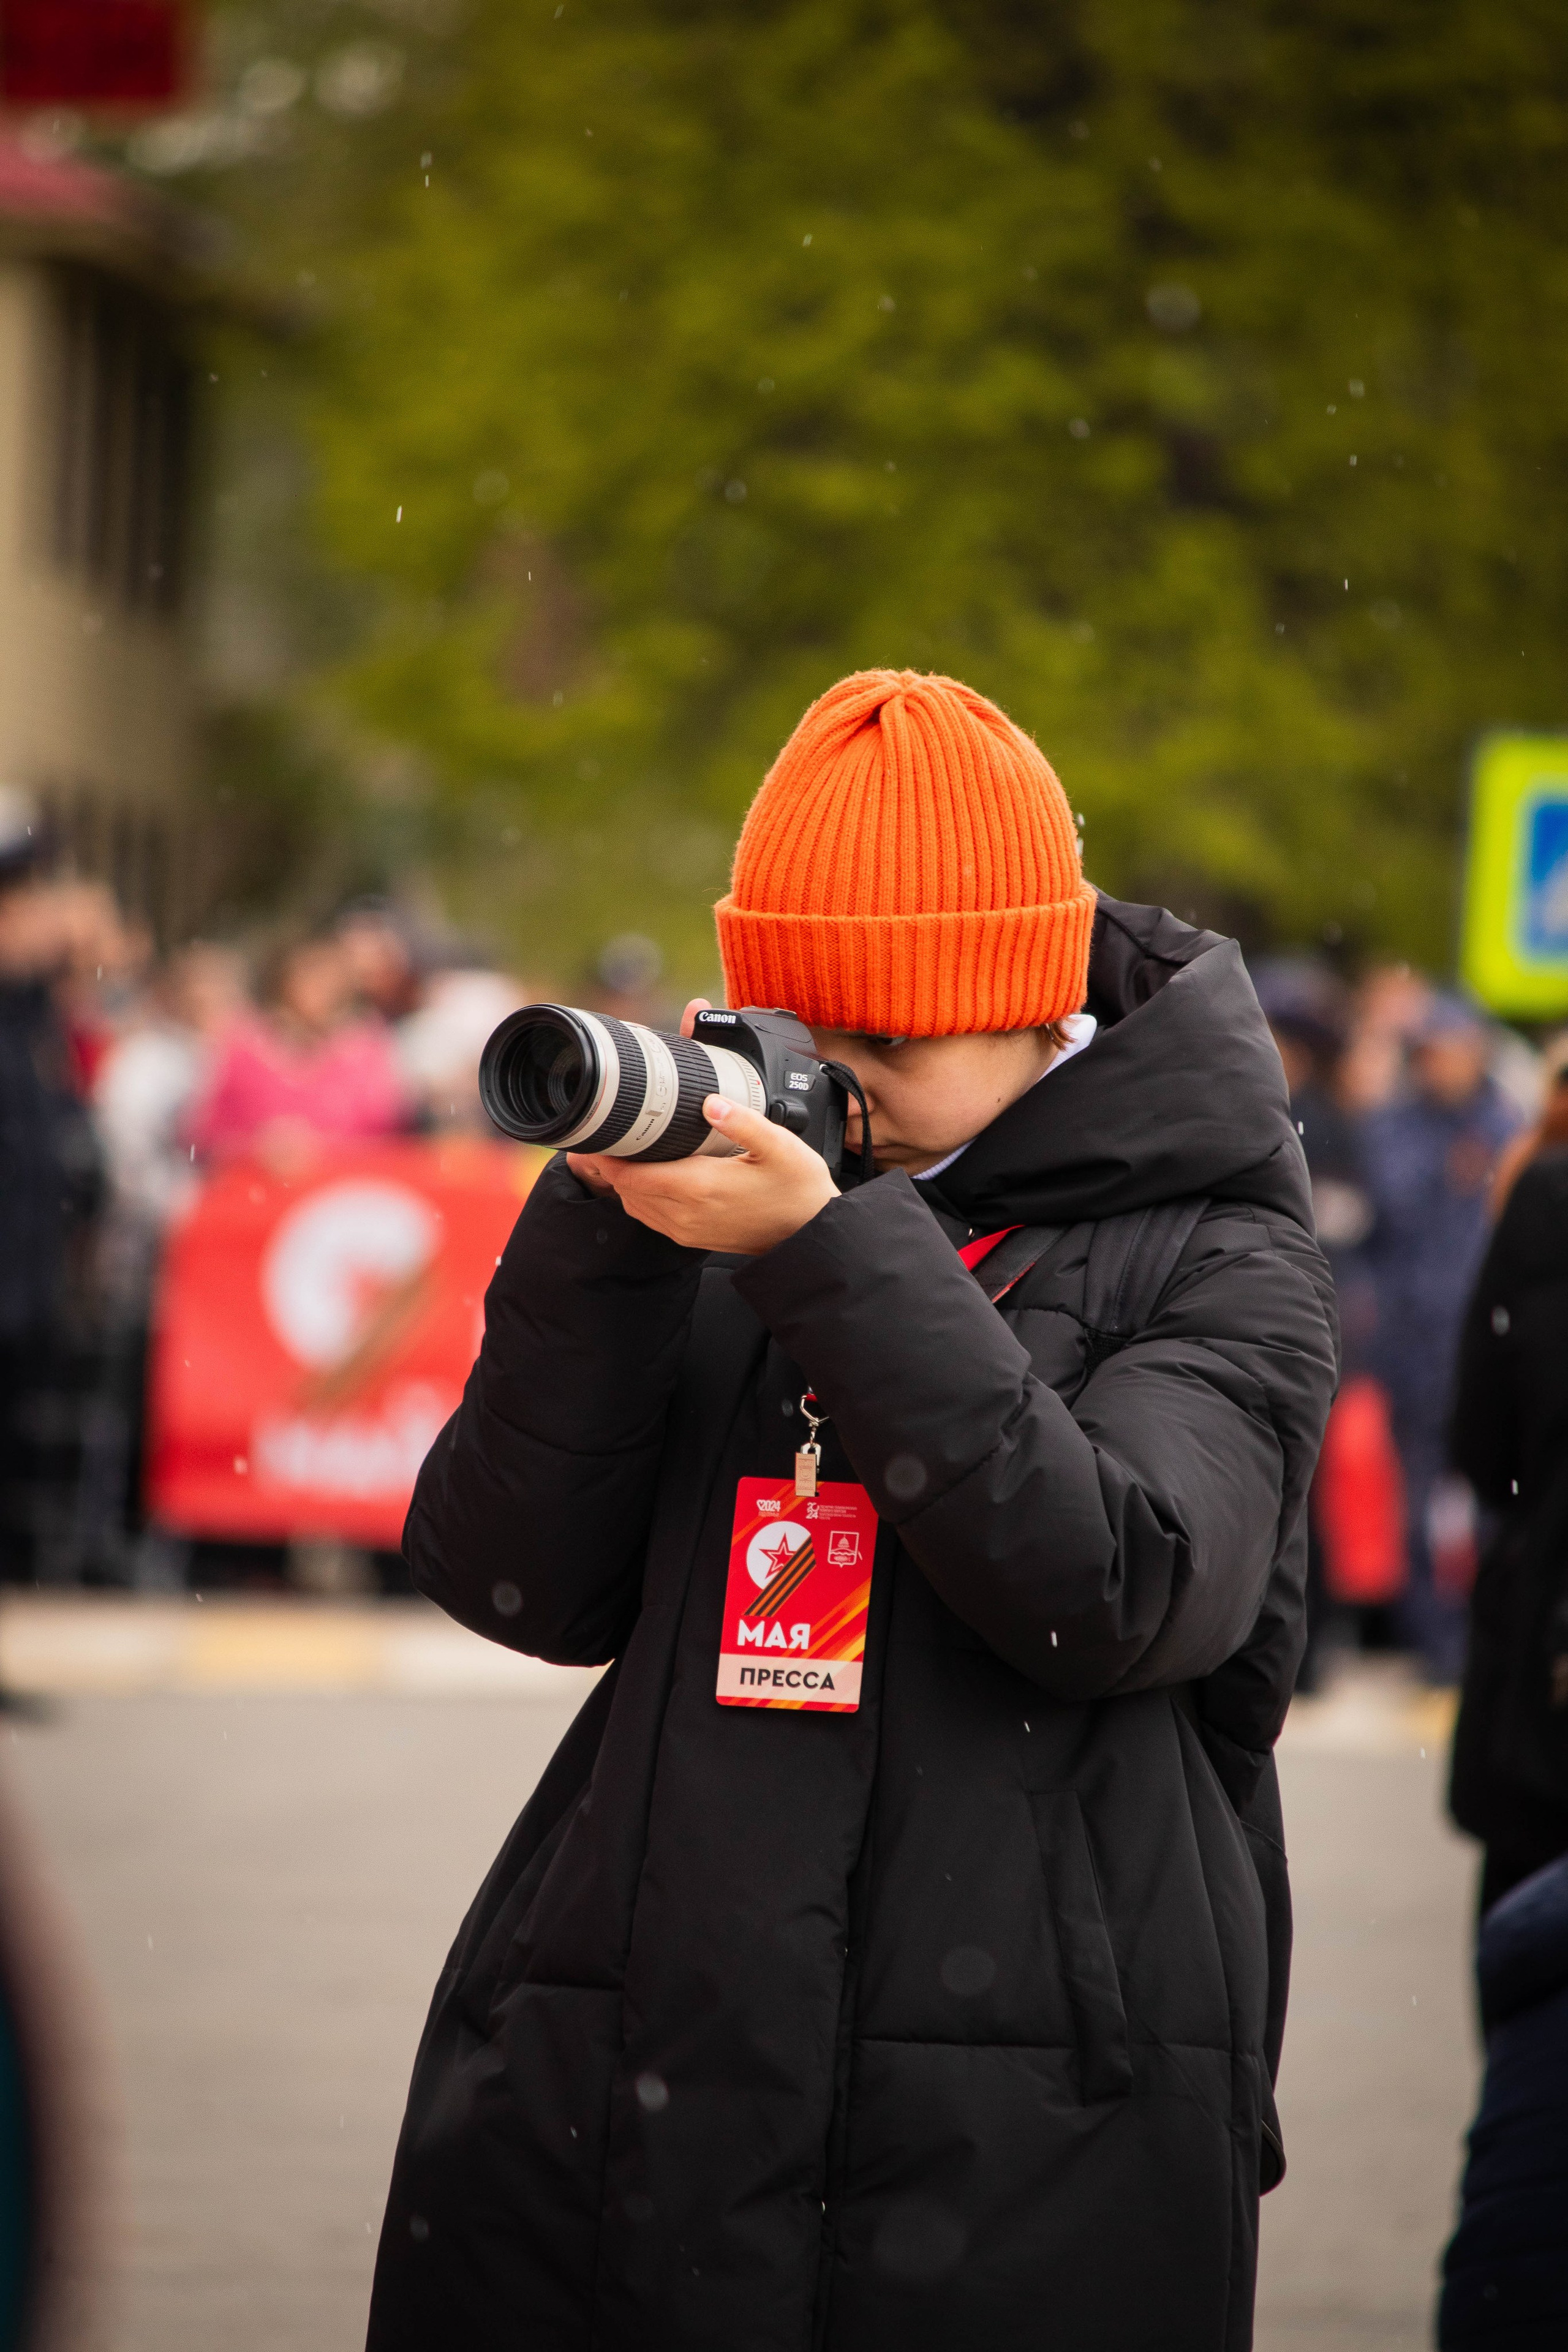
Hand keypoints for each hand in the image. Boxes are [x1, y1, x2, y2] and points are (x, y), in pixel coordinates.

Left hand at [568, 1094, 837, 1254]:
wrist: (811, 1234)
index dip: (606, 1155)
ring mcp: (688, 1229)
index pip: (630, 1175)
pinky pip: (651, 1218)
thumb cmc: (798, 1189)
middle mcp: (685, 1214)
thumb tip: (711, 1101)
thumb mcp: (780, 1146)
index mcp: (698, 1188)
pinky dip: (641, 1196)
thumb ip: (742, 1121)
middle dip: (610, 1164)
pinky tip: (649, 1176)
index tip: (595, 1132)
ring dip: (624, 1181)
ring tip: (621, 1151)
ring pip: (635, 1205)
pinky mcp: (694, 1237)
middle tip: (602, 1134)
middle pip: (625, 1190)